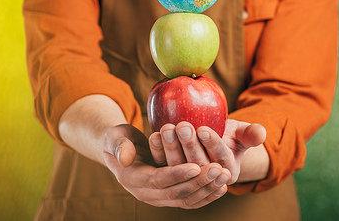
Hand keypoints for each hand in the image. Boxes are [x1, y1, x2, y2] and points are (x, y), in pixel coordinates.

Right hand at [102, 124, 229, 208]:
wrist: (120, 151)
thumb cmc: (118, 139)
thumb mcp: (114, 137)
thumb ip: (119, 146)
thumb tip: (124, 157)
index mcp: (132, 179)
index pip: (158, 179)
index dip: (177, 174)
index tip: (196, 166)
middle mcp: (144, 193)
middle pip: (175, 193)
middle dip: (198, 182)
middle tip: (219, 169)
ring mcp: (157, 197)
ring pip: (185, 200)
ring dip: (206, 190)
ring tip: (224, 176)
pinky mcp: (167, 196)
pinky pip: (189, 201)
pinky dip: (206, 195)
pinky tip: (221, 186)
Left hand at [149, 119, 266, 183]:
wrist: (209, 143)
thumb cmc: (228, 136)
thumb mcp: (241, 133)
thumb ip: (251, 133)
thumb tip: (261, 133)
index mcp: (227, 172)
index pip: (220, 158)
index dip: (212, 144)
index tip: (203, 129)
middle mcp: (206, 179)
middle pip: (197, 164)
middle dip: (189, 145)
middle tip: (182, 126)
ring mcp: (186, 178)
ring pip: (177, 166)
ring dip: (171, 148)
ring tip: (168, 128)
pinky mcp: (169, 173)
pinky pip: (162, 164)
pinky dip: (158, 150)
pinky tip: (155, 135)